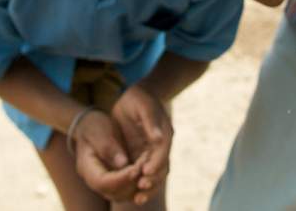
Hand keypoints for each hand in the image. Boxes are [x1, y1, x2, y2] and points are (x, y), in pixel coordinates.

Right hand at [71, 109, 142, 201]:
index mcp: (86, 168)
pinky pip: (128, 189)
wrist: (91, 126)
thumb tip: (123, 163)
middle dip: (132, 182)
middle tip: (146, 165)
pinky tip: (148, 166)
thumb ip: (108, 146)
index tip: (136, 169)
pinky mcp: (116, 180)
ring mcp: (106, 182)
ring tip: (148, 165)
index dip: (120, 179)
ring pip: (123, 194)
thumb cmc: (93, 125)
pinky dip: (139, 181)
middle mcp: (95, 180)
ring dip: (138, 183)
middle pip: (114, 193)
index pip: (102, 183)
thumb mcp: (97, 131)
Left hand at [111, 85, 172, 204]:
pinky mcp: (142, 158)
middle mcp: (160, 147)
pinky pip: (143, 175)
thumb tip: (159, 138)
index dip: (155, 164)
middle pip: (161, 169)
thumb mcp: (144, 105)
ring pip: (154, 176)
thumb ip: (151, 121)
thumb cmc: (140, 98)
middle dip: (153, 181)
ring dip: (148, 188)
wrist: (135, 98)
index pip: (162, 153)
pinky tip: (131, 196)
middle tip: (140, 190)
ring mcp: (152, 154)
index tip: (146, 173)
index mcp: (164, 134)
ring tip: (137, 199)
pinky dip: (139, 185)